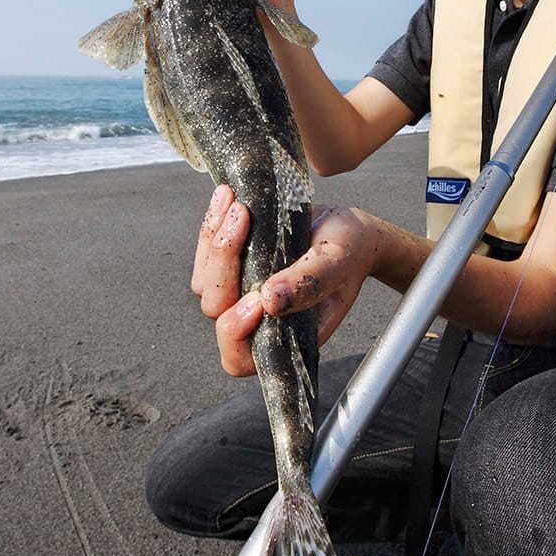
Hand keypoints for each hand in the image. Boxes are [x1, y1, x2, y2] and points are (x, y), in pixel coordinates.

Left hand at [192, 186, 380, 375]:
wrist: (349, 229)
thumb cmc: (349, 252)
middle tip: (243, 221)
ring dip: (214, 240)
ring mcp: (243, 291)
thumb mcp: (337, 263)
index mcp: (286, 334)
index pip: (239, 357)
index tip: (256, 295)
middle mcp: (259, 318)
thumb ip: (308, 283)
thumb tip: (271, 301)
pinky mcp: (236, 265)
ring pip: (205, 280)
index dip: (235, 332)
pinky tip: (228, 197)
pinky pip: (207, 253)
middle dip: (223, 264)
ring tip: (236, 205)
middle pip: (215, 308)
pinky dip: (212, 225)